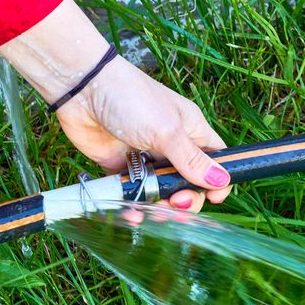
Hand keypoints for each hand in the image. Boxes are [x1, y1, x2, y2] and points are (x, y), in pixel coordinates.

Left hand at [56, 56, 231, 211]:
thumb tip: (221, 181)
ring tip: (153, 211)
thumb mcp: (167, 130)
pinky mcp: (120, 167)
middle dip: (186, 199)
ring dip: (159, 207)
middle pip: (188, 183)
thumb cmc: (131, 98)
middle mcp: (170, 146)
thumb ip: (191, 160)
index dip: (218, 182)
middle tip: (176, 202)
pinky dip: (134, 205)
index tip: (213, 198)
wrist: (83, 91)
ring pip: (160, 192)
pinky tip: (133, 213)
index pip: (215, 162)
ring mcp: (145, 158)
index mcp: (190, 131)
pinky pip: (132, 192)